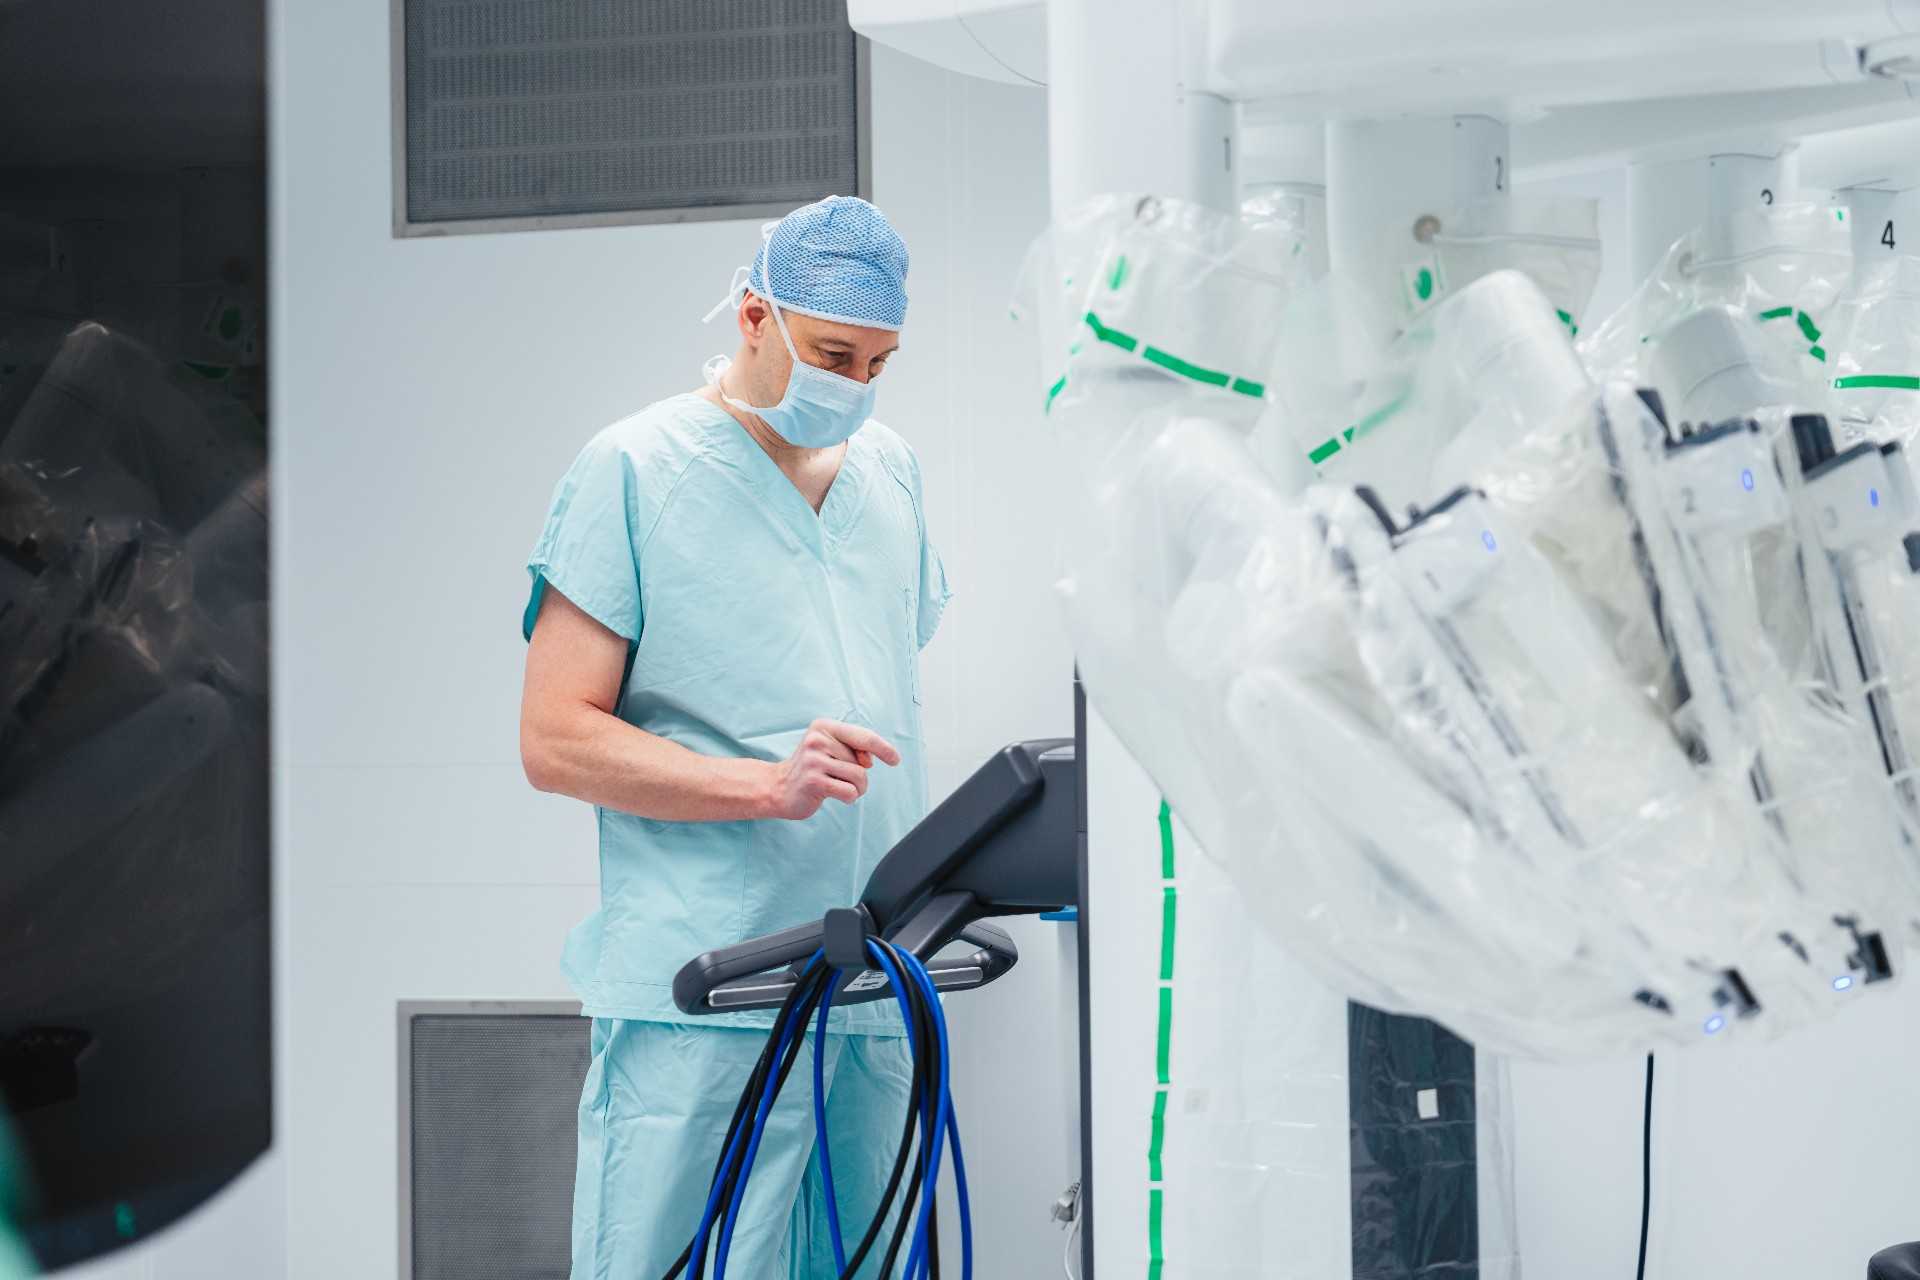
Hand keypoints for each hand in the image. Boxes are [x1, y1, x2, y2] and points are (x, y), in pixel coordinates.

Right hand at [768, 719, 900, 819]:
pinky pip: (850, 792)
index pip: (864, 736)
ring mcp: (814, 760)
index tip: (895, 759)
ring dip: (856, 788)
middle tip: (838, 778)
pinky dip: (849, 797)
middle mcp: (818, 740)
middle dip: (859, 775)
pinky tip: (834, 795)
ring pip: (859, 777)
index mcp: (824, 727)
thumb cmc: (812, 769)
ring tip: (837, 787)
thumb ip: (853, 750)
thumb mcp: (831, 750)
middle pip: (862, 761)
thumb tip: (871, 761)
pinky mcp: (813, 781)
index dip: (883, 748)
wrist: (779, 788)